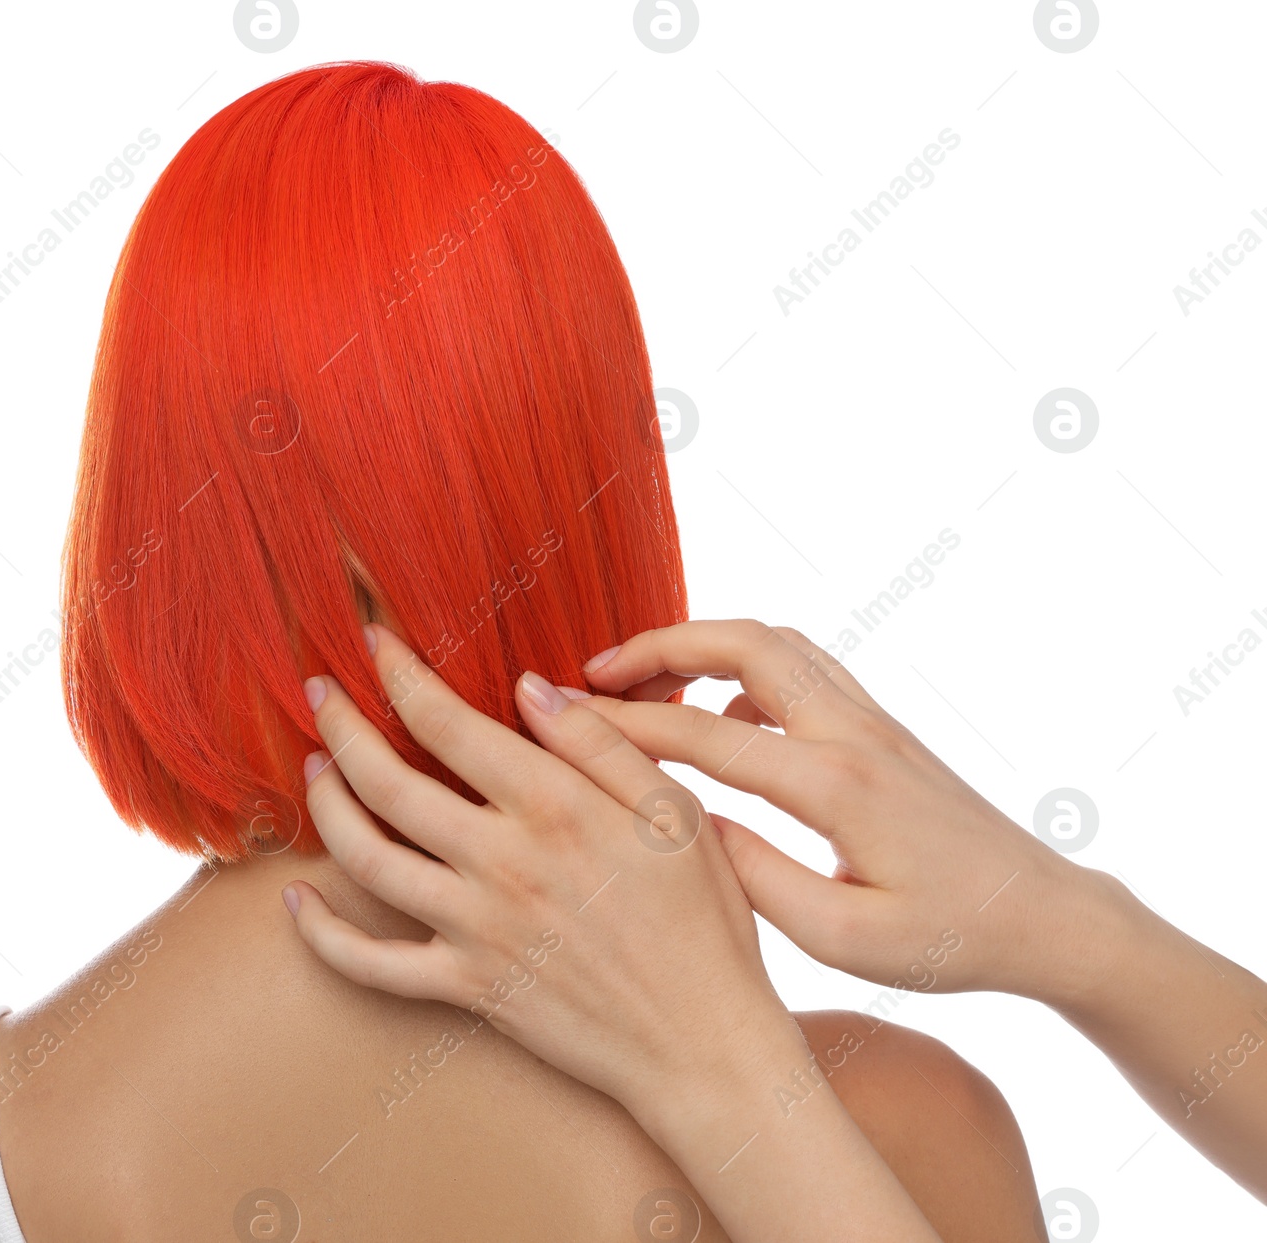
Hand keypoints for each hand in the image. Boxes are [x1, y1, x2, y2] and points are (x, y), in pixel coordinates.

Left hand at [282, 624, 801, 1120]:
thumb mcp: (674, 810)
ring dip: (326, 807)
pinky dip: (322, 934)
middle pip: (387, 783)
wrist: (702, 1045)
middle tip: (319, 690)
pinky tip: (298, 900)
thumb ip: (599, 742)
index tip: (375, 641)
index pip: (447, 724)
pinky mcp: (466, 987)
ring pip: (366, 859)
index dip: (400, 675)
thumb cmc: (702, 921)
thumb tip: (529, 685)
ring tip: (313, 768)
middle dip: (341, 725)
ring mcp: (475, 930)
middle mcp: (501, 863)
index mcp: (553, 807)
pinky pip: (370, 964)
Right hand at [579, 619, 1108, 1006]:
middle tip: (595, 673)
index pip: (705, 732)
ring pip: (774, 642)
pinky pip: (800, 669)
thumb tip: (686, 826)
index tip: (560, 717)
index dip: (623, 722)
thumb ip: (756, 877)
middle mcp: (853, 732)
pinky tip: (718, 721)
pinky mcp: (881, 728)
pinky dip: (743, 669)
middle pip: (744, 642)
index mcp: (835, 785)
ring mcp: (872, 721)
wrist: (1044, 916)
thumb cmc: (949, 941)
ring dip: (701, 645)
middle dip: (659, 645)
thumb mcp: (844, 940)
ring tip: (641, 681)